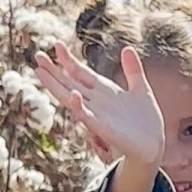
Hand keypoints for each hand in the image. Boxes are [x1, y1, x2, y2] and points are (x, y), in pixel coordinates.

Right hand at [34, 45, 163, 166]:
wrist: (153, 146)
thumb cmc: (146, 122)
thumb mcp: (141, 90)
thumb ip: (133, 71)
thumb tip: (127, 48)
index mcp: (104, 90)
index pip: (82, 72)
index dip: (69, 59)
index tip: (57, 44)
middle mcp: (96, 101)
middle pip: (70, 82)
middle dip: (54, 70)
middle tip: (37, 56)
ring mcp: (97, 114)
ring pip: (70, 97)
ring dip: (56, 85)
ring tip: (40, 71)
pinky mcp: (103, 128)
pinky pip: (87, 116)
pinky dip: (79, 106)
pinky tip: (72, 95)